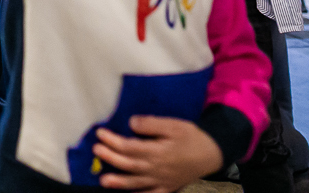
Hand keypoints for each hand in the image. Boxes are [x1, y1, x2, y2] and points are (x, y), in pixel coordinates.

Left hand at [94, 116, 222, 192]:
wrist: (212, 154)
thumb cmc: (191, 137)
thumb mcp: (173, 124)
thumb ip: (151, 124)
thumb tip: (130, 123)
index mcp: (158, 151)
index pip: (129, 147)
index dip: (112, 140)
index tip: (99, 133)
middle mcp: (157, 168)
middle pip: (129, 164)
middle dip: (110, 157)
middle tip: (95, 149)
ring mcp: (162, 181)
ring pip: (136, 183)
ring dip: (119, 182)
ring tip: (103, 180)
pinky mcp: (167, 188)